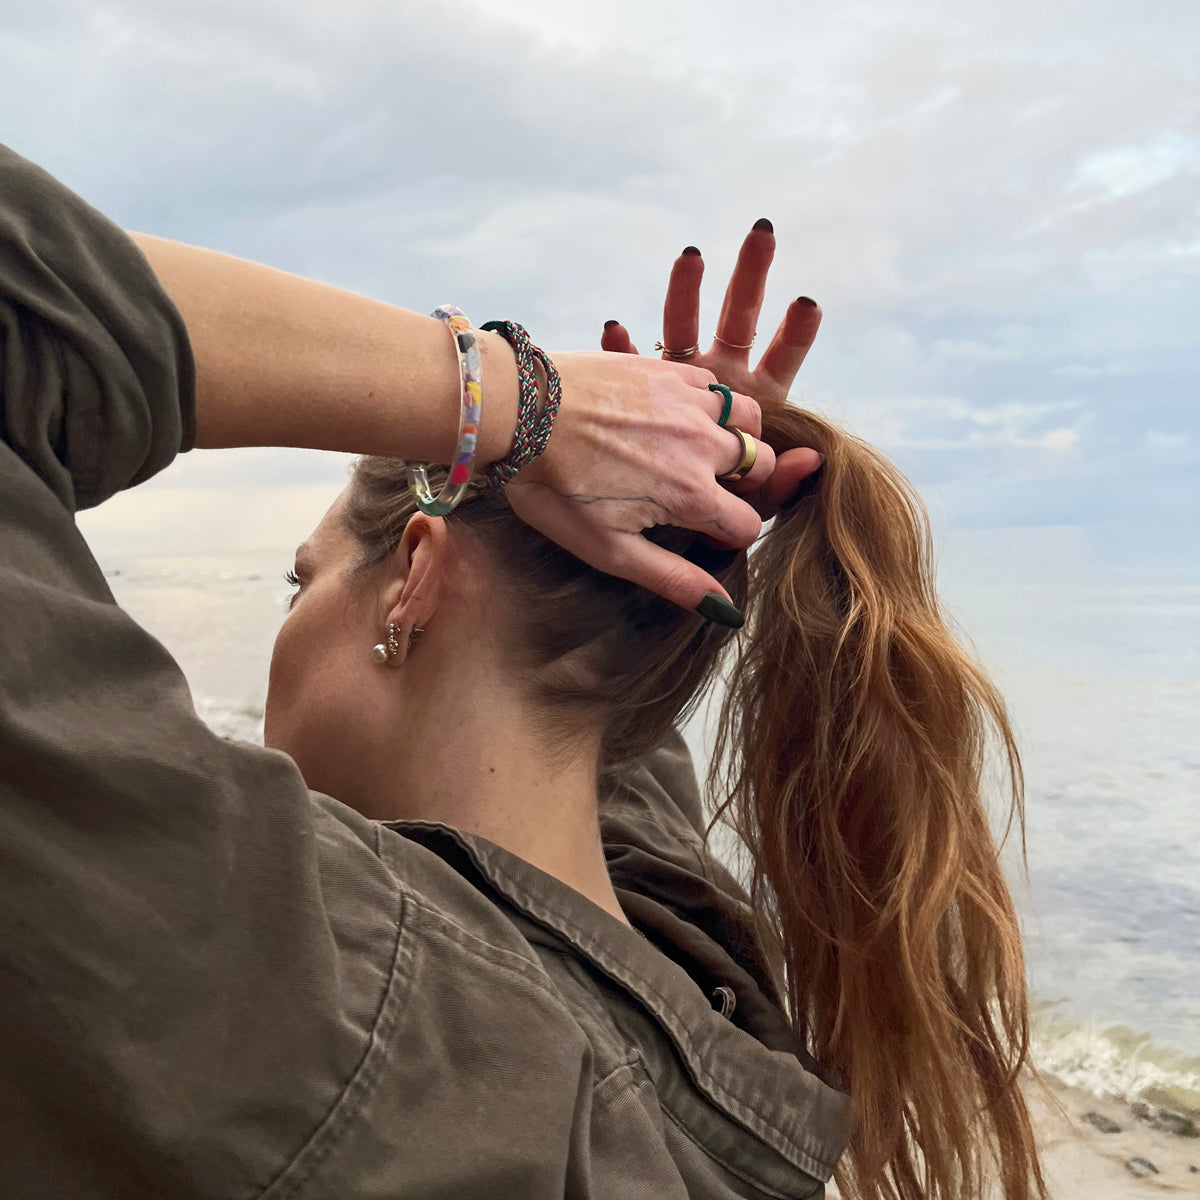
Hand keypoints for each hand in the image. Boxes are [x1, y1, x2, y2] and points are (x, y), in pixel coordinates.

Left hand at [506, 351, 773, 623]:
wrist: (518, 414)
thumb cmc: (555, 487)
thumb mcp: (609, 549)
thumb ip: (672, 577)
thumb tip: (725, 610)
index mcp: (692, 495)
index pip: (748, 525)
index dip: (727, 537)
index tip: (699, 534)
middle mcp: (702, 445)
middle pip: (760, 468)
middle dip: (742, 485)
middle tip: (702, 489)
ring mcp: (689, 402)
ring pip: (749, 419)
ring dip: (737, 437)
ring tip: (701, 449)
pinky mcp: (668, 370)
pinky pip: (715, 384)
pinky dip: (710, 401)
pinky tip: (678, 415)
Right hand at [601, 220, 822, 518]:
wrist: (662, 525)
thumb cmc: (716, 517)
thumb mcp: (752, 503)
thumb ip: (783, 485)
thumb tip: (815, 459)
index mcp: (756, 403)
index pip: (782, 358)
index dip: (796, 331)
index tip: (807, 300)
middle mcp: (719, 385)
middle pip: (739, 321)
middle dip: (750, 277)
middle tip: (761, 232)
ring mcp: (679, 385)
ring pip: (681, 327)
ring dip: (685, 290)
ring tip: (690, 254)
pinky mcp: (639, 394)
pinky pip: (630, 367)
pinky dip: (623, 347)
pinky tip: (615, 329)